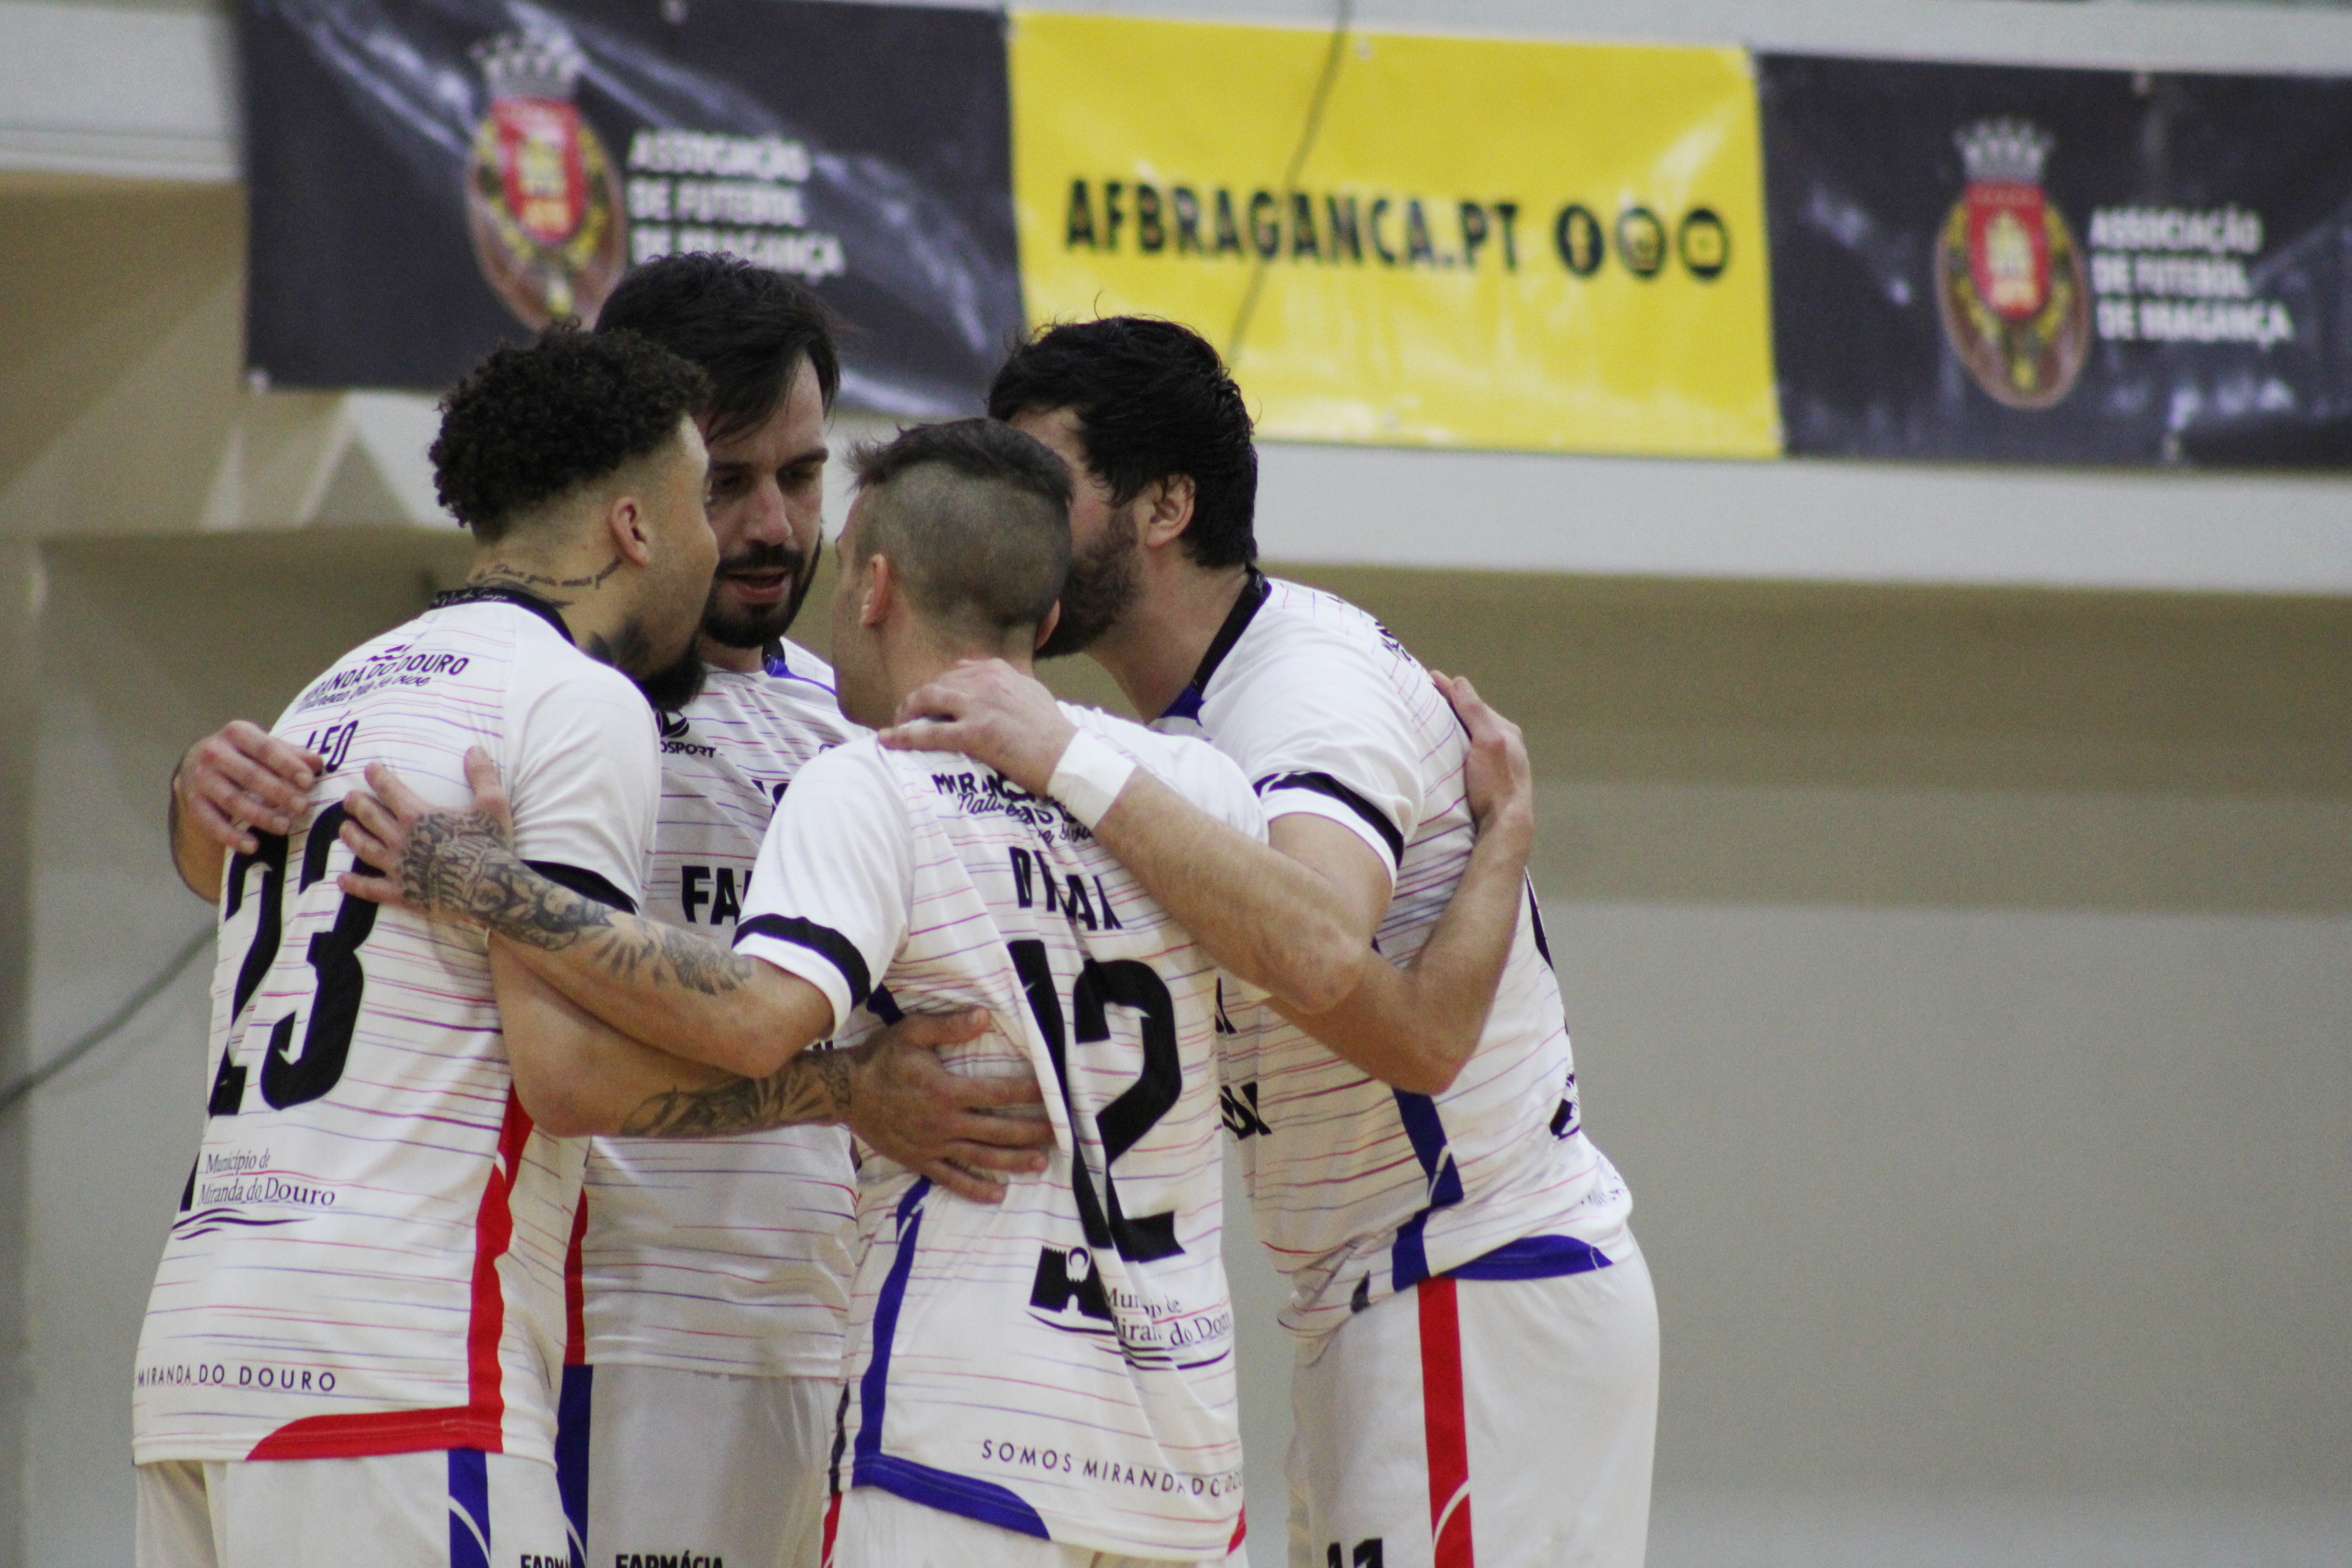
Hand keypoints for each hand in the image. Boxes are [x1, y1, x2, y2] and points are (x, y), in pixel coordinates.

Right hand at [174, 721, 322, 854]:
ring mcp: (201, 778)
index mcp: (237, 733)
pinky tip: (253, 846)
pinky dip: (231, 837)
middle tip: (303, 806)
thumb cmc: (244, 755)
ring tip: (284, 827)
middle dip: (278, 792)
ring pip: (232, 800)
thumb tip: (318, 763)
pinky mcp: (193, 802)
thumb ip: (291, 754)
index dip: (287, 765)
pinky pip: (211, 823)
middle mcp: (215, 753)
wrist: (196, 764)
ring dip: (260, 815)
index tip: (308, 781)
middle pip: (249, 775)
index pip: (265, 748)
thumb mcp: (265, 747)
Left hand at [336, 746, 515, 920]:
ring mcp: (398, 867)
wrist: (491, 889)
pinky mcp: (401, 893)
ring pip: (365, 848)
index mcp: (418, 815)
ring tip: (344, 829)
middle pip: (370, 817)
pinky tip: (342, 880)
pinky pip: (370, 888)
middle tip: (348, 798)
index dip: (378, 777)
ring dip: (352, 836)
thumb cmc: (492, 845)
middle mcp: (401, 839)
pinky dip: (354, 884)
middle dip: (357, 804)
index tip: (369, 768)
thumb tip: (475, 749)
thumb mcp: (492, 805)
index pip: (389, 789)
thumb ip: (482, 775)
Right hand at [846, 1008, 1054, 1202]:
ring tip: (1040, 1163)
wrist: (844, 1092)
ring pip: (982, 1158)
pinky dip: (975, 1189)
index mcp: (947, 1091)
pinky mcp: (920, 1161)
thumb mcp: (913, 1032)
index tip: (1053, 1093)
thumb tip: (985, 1016)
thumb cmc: (881, 1058)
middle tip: (1060, 1133)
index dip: (1030, 1094)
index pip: (999, 1094)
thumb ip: (950, 1027)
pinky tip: (997, 1195)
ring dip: (1014, 1162)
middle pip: (998, 1131)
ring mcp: (933, 1146)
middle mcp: (945, 1123)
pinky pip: (952, 1179)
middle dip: (1032, 1131)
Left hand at [878, 659, 1076, 797]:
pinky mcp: (975, 734)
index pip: (955, 671)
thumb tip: (986, 674)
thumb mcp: (1031, 693)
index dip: (937, 687)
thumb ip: (1006, 682)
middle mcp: (985, 682)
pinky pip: (929, 733)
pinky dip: (904, 736)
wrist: (1068, 757)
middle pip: (936, 683)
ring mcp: (978, 707)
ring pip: (927, 700)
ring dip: (906, 713)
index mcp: (998, 670)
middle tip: (907, 715)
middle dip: (916, 699)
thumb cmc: (1053, 732)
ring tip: (896, 725)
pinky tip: (887, 740)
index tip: (929, 701)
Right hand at [1433, 671, 1532, 843]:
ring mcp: (1495, 761)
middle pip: (1471, 717)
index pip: (1472, 703)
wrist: (1504, 824)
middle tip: (1425, 695)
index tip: (1429, 678)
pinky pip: (1467, 751)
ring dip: (1451, 725)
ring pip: (1469, 735)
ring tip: (1431, 718)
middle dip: (1450, 705)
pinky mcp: (1485, 778)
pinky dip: (1454, 743)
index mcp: (1505, 731)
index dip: (1450, 690)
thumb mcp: (1488, 741)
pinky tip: (1443, 747)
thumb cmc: (1497, 783)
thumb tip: (1459, 682)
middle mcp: (1503, 743)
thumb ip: (1475, 712)